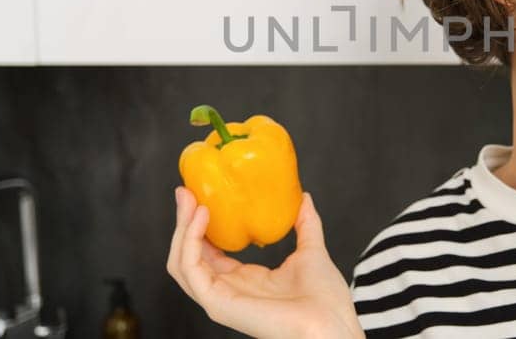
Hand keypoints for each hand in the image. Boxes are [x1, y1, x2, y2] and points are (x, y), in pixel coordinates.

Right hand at [166, 187, 363, 337]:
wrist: (332, 324)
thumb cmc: (325, 302)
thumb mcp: (311, 252)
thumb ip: (305, 225)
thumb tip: (303, 198)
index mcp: (244, 281)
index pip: (207, 251)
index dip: (200, 224)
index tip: (199, 194)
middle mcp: (227, 290)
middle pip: (188, 255)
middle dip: (183, 222)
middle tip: (185, 192)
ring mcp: (219, 299)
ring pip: (182, 262)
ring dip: (182, 228)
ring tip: (191, 200)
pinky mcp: (218, 304)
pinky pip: (190, 270)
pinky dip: (190, 241)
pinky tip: (202, 217)